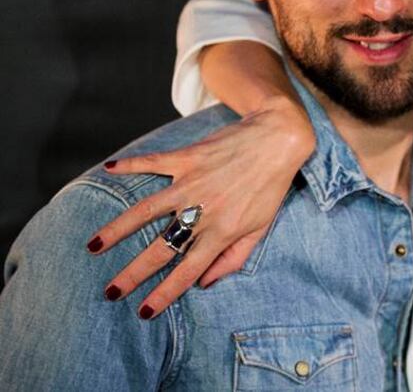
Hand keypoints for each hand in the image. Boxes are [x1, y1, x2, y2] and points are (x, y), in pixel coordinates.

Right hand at [86, 95, 314, 317]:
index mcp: (223, 232)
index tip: (143, 313)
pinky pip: (153, 163)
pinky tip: (107, 170)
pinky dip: (130, 165)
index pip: (189, 271)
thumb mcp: (261, 226)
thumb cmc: (270, 186)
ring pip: (146, 211)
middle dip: (133, 274)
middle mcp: (204, 211)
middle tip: (109, 291)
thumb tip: (205, 283)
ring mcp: (192, 184)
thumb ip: (234, 257)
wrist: (279, 139)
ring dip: (117, 229)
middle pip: (162, 249)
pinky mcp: (187, 158)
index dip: (165, 294)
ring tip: (92, 246)